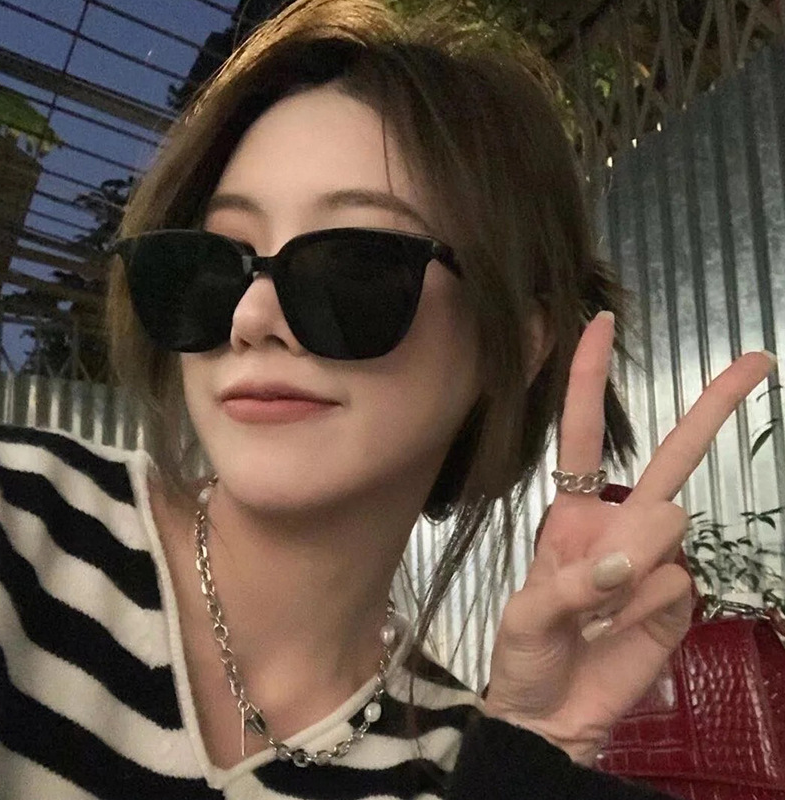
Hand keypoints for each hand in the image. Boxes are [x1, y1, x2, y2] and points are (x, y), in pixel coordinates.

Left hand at [483, 311, 776, 764]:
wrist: (553, 715)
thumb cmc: (527, 656)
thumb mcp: (528, 615)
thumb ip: (575, 583)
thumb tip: (638, 557)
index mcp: (573, 514)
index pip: (581, 437)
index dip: (589, 381)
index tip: (601, 323)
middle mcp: (620, 525)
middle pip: (671, 458)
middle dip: (710, 408)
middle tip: (757, 361)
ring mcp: (656, 561)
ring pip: (667, 527)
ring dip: (630, 570)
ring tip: (596, 616)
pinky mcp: (681, 602)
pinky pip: (675, 586)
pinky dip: (646, 612)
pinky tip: (621, 635)